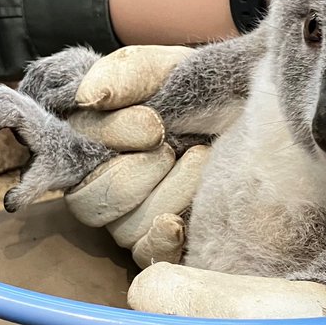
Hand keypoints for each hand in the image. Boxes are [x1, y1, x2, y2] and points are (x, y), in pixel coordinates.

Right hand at [61, 46, 209, 267]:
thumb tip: (89, 96)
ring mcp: (136, 214)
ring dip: (165, 193)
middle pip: (90, 201)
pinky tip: (180, 223)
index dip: (107, 140)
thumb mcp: (168, 69)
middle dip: (135, 171)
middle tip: (170, 143)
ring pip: (123, 228)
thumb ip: (128, 75)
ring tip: (200, 159)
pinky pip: (145, 256)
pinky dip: (159, 241)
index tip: (152, 126)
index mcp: (95, 141)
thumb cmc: (207, 89)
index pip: (67, 154)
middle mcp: (108, 182)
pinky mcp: (165, 241)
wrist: (258, 112)